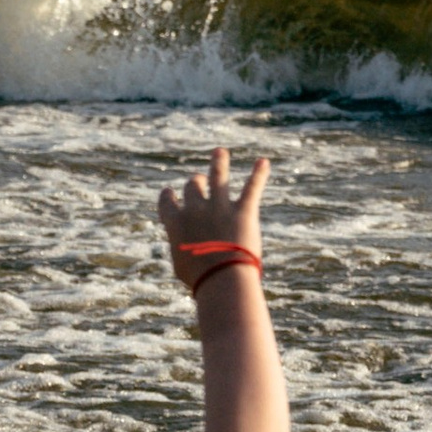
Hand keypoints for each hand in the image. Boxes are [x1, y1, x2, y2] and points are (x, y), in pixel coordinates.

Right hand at [157, 142, 268, 292]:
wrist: (222, 279)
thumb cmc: (200, 279)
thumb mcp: (183, 265)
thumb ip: (184, 249)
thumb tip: (190, 249)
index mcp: (176, 222)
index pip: (167, 201)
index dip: (169, 196)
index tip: (170, 194)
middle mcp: (195, 208)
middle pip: (193, 185)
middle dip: (195, 182)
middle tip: (198, 181)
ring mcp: (220, 207)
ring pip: (218, 175)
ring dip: (219, 162)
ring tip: (220, 152)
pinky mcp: (244, 211)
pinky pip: (252, 187)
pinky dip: (259, 174)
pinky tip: (264, 162)